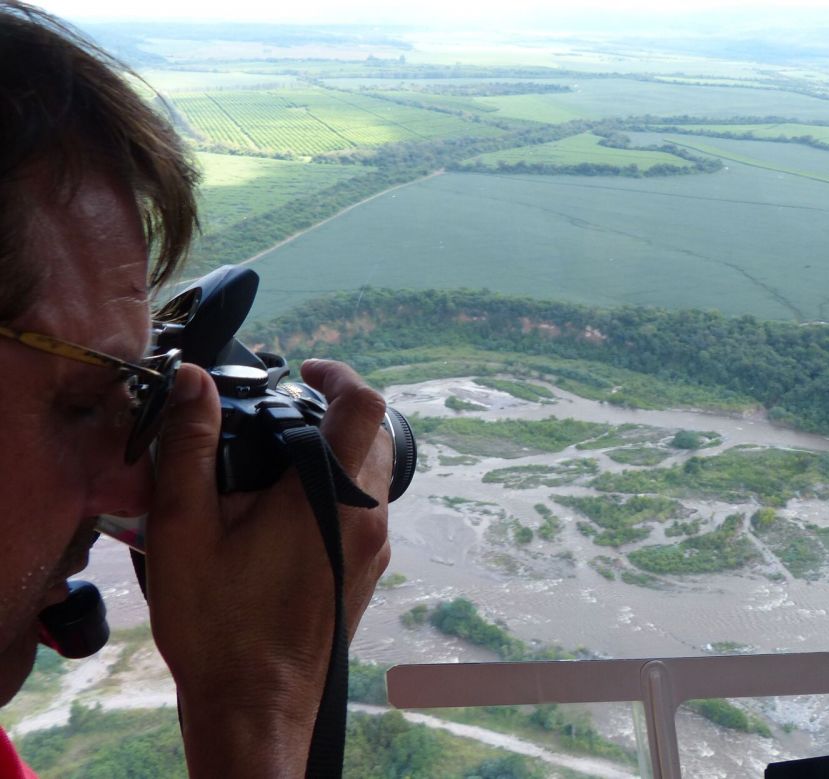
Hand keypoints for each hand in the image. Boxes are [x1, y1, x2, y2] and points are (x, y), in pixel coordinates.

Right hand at [143, 359, 390, 777]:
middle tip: (286, 408)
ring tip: (279, 456)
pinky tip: (286, 506)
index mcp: (331, 498)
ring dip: (338, 450)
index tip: (307, 370)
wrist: (257, 705)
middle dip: (337, 410)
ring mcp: (374, 547)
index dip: (340, 374)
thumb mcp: (185, 528)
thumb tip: (197, 382)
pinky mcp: (367, 570)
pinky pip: (366, 507)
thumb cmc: (220, 625)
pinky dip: (339, 487)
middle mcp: (367, 518)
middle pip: (376, 435)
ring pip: (374, 472)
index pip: (366, 406)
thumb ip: (191, 447)